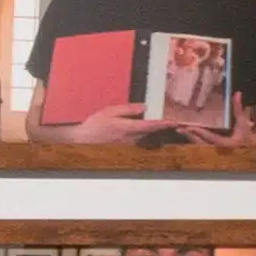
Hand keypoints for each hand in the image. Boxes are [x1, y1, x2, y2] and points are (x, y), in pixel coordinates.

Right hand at [37, 104, 167, 145]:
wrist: (82, 142)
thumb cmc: (93, 127)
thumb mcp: (109, 112)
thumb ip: (127, 110)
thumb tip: (142, 107)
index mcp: (128, 128)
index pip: (151, 125)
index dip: (163, 123)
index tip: (173, 122)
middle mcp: (131, 138)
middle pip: (152, 133)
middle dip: (162, 129)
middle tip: (173, 124)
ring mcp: (129, 145)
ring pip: (147, 138)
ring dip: (155, 133)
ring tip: (163, 128)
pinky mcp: (125, 148)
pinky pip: (140, 142)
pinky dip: (147, 138)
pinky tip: (148, 135)